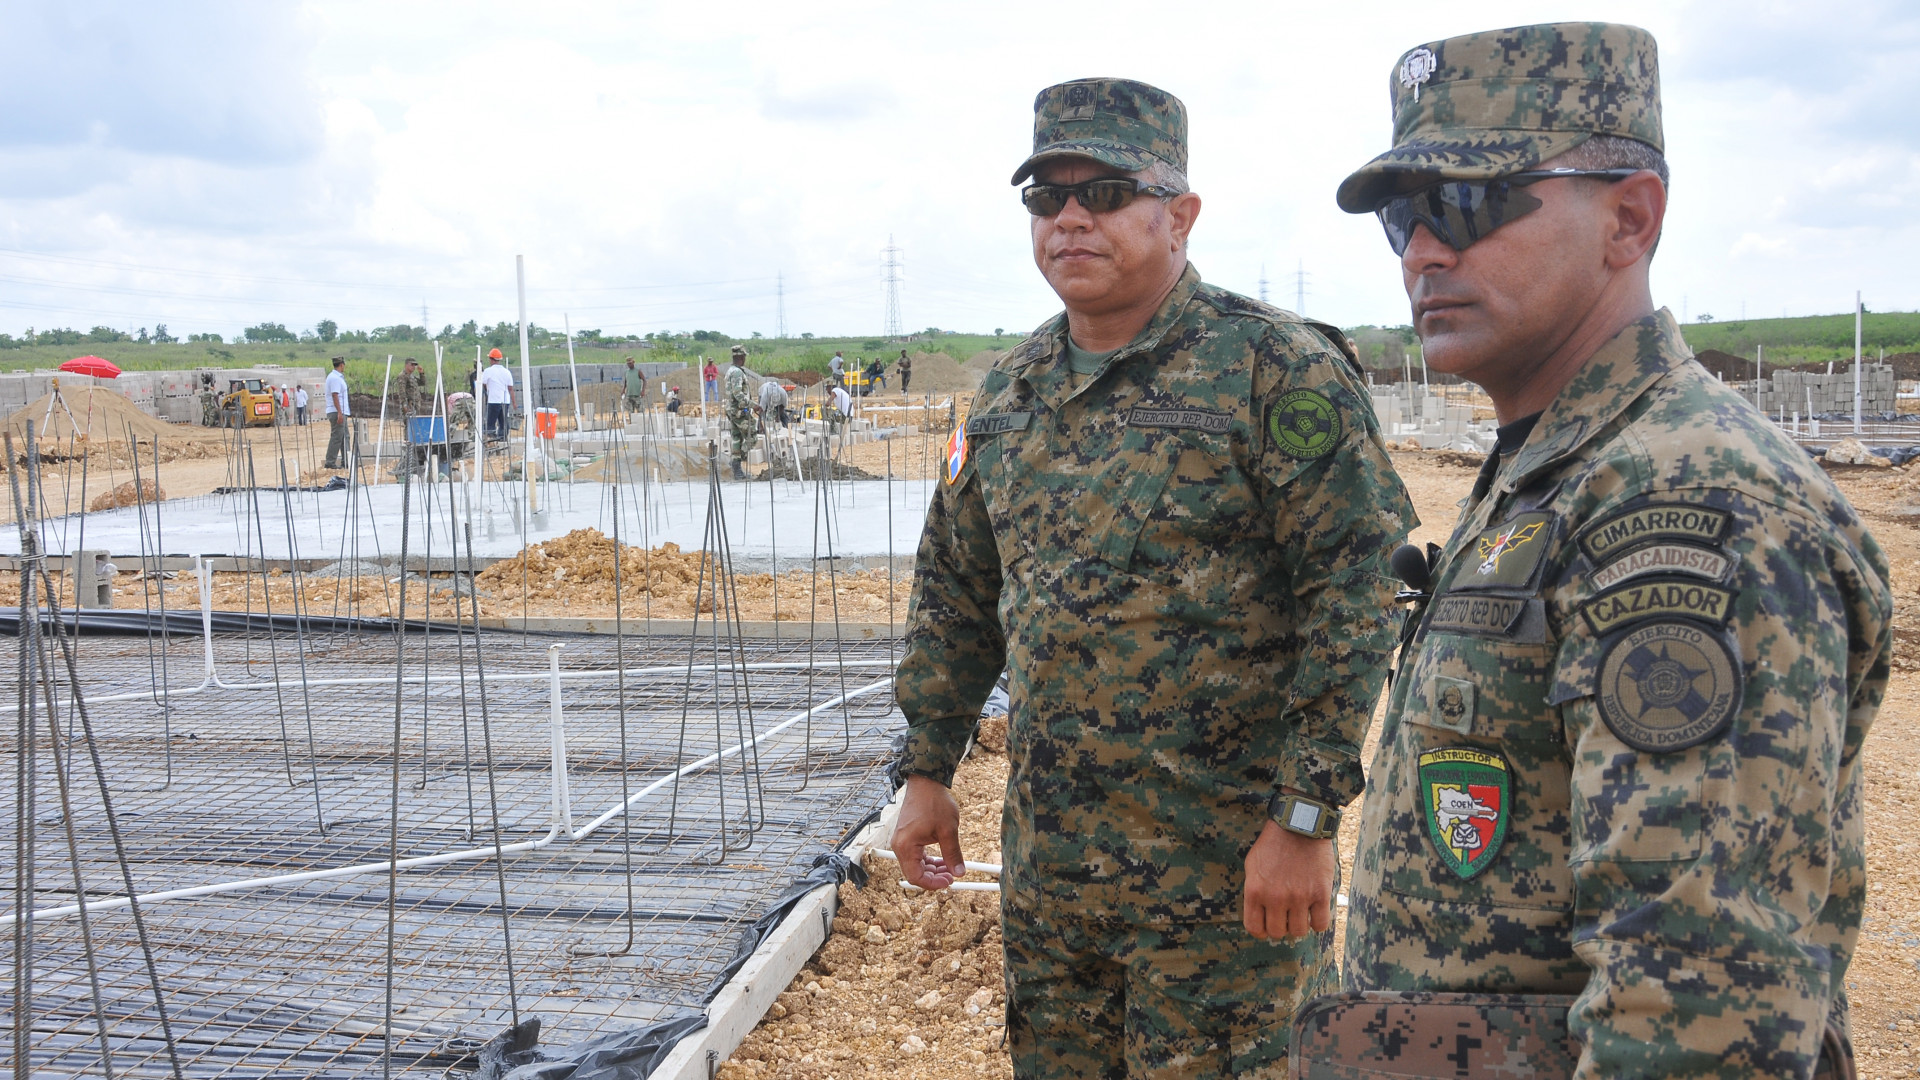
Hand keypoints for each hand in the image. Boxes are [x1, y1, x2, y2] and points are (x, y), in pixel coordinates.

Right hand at [890, 774, 964, 889]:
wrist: (926, 782)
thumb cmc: (934, 803)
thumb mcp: (948, 830)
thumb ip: (953, 854)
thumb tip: (959, 872)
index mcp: (906, 846)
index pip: (916, 876)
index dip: (933, 883)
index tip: (949, 882)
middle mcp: (900, 846)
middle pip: (914, 873)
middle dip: (933, 877)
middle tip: (952, 876)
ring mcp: (902, 841)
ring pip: (916, 865)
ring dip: (932, 869)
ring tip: (950, 867)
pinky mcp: (907, 837)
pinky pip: (916, 856)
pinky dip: (929, 860)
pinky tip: (942, 859)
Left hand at [1243, 820, 1336, 939]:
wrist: (1299, 825)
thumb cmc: (1273, 843)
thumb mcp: (1252, 865)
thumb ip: (1254, 891)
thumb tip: (1258, 915)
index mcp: (1255, 891)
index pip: (1254, 927)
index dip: (1261, 930)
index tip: (1268, 925)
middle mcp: (1275, 897)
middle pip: (1277, 932)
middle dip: (1281, 926)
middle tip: (1286, 915)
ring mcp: (1299, 897)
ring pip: (1298, 932)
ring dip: (1299, 924)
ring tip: (1301, 912)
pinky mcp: (1320, 894)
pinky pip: (1320, 924)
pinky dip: (1317, 922)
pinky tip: (1315, 911)